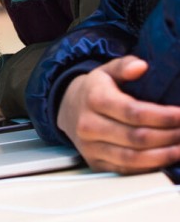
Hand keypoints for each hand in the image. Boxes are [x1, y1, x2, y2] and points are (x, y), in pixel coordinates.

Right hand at [57, 56, 179, 173]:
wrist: (68, 108)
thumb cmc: (94, 90)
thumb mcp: (106, 70)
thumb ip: (124, 65)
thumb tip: (141, 66)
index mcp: (94, 99)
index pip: (133, 112)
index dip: (162, 117)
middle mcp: (90, 125)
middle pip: (136, 137)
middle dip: (168, 137)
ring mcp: (91, 147)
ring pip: (133, 158)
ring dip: (163, 156)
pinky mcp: (96, 163)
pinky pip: (126, 170)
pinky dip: (149, 167)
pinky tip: (164, 159)